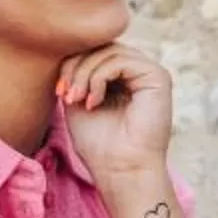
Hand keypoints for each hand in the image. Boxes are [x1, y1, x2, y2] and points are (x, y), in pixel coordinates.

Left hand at [57, 42, 175, 185]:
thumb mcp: (77, 100)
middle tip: (65, 95)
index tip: (59, 92)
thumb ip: (76, 72)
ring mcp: (150, 73)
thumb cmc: (99, 144)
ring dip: (84, 74)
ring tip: (76, 99)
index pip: (95, 51)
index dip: (72, 64)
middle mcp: (138, 72)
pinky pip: (120, 60)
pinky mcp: (158, 77)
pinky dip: (99, 77)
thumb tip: (66, 49)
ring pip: (108, 50)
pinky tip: (93, 101)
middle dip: (75, 67)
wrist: (120, 170)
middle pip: (101, 46)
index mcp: (123, 77)